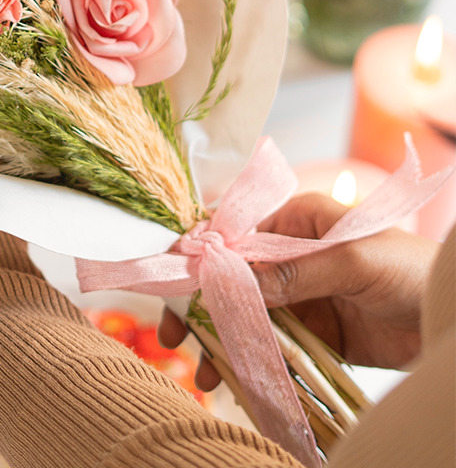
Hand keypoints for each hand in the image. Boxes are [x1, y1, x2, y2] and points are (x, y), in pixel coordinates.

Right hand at [158, 192, 439, 390]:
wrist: (453, 319)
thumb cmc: (411, 269)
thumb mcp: (354, 260)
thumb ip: (295, 271)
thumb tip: (236, 281)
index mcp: (295, 220)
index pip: (233, 231)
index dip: (200, 255)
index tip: (172, 283)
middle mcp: (288, 254)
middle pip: (230, 277)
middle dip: (199, 305)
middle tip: (174, 335)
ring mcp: (299, 295)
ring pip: (245, 315)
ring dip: (221, 340)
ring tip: (204, 373)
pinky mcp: (313, 332)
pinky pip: (271, 344)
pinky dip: (250, 360)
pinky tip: (234, 379)